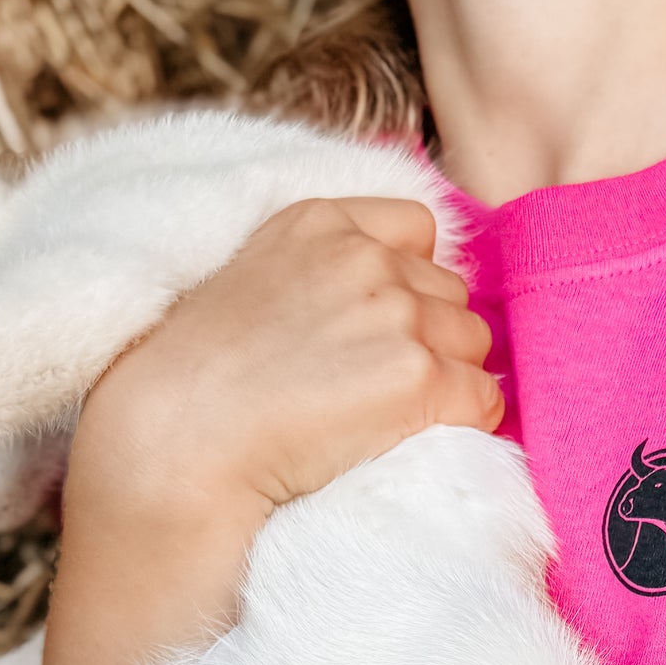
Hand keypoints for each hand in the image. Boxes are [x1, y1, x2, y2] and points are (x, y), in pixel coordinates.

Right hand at [74, 195, 501, 516]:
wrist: (181, 440)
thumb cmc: (198, 384)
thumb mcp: (251, 285)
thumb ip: (319, 275)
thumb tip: (389, 306)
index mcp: (319, 224)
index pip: (416, 229)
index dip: (410, 282)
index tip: (377, 328)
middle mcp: (365, 258)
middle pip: (451, 292)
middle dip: (430, 336)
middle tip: (373, 387)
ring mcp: (396, 315)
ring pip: (473, 343)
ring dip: (450, 378)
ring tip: (387, 416)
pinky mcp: (419, 377)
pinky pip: (484, 398)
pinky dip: (466, 422)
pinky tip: (418, 439)